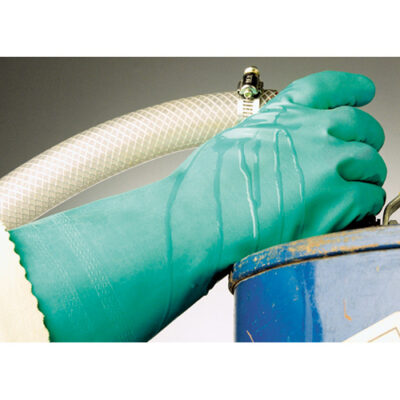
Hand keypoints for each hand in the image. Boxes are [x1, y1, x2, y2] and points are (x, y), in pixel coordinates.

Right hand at [169, 71, 385, 263]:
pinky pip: (369, 198)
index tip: (363, 91)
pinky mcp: (335, 201)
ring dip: (363, 178)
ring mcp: (326, 164)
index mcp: (282, 115)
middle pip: (362, 128)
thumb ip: (269, 139)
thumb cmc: (206, 189)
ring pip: (371, 165)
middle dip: (364, 142)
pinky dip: (362, 206)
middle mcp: (309, 132)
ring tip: (347, 194)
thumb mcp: (233, 142)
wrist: (198, 220)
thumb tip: (286, 152)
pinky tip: (344, 213)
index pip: (329, 88)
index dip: (351, 87)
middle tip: (356, 161)